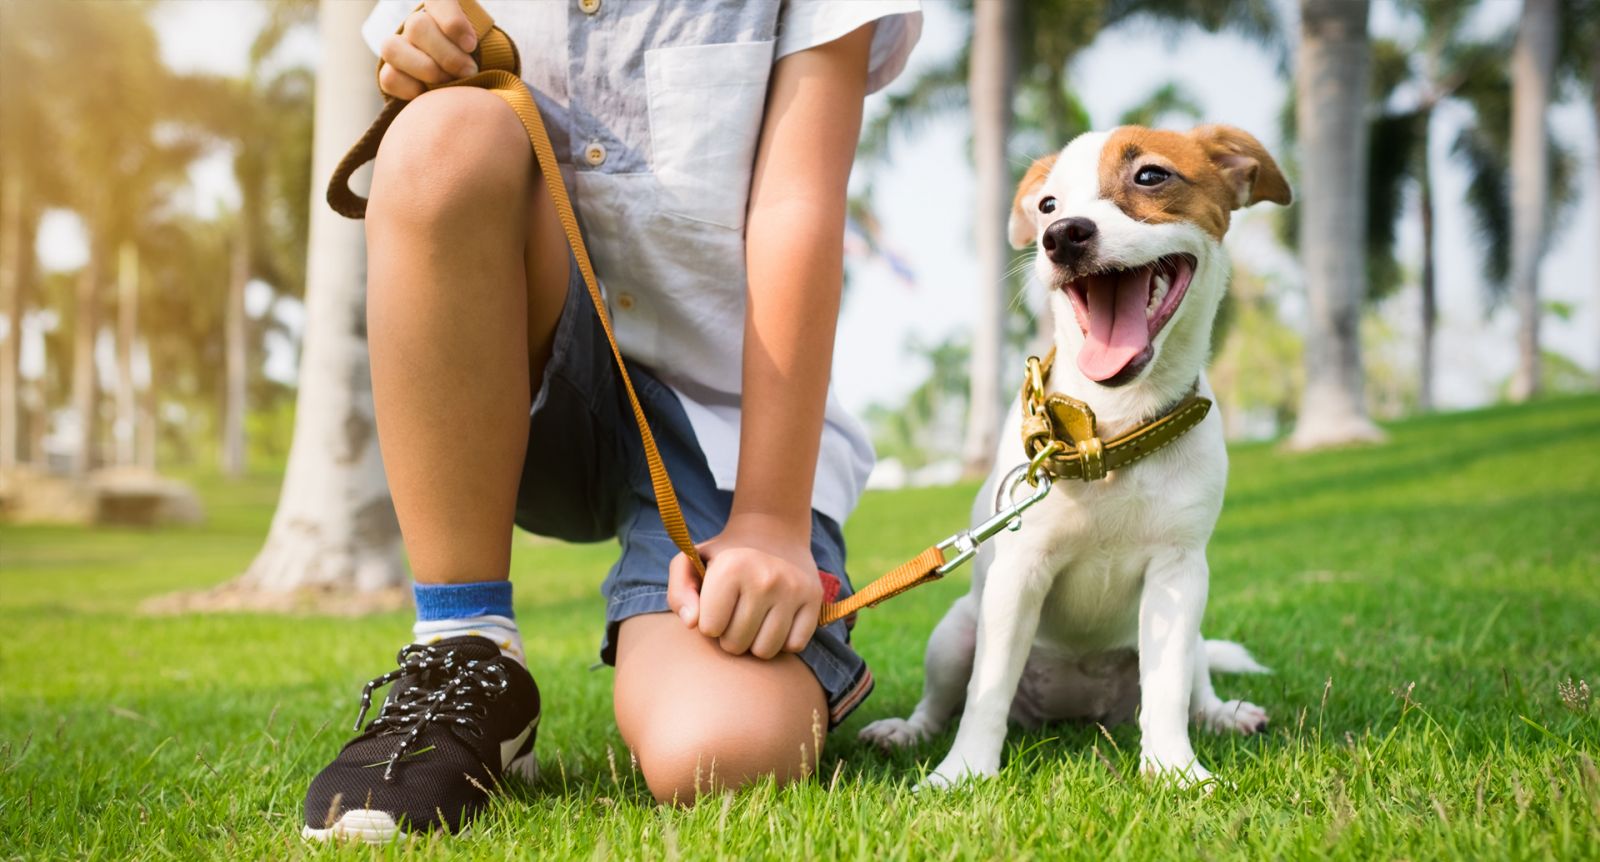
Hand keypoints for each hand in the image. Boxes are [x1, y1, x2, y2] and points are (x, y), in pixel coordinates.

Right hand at [378, 0, 480, 99]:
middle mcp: (417, 23)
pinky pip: (389, 77)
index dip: (452, 21)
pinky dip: (411, 89)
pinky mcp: (390, 73)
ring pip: (393, 47)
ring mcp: (399, 47)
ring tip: (451, 84)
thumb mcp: (492, 48)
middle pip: (417, 25)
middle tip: (470, 71)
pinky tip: (431, 95)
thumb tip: (477, 51)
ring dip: (426, 69)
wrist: (471, 88)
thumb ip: (489, 44)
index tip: (471, 45)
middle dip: (447, 54)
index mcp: (442, 8)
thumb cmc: (485, 63)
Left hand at [666, 513, 822, 658]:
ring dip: (755, 643)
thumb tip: (691, 623)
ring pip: (766, 651)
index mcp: (731, 568)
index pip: (709, 629)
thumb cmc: (725, 556)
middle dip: (730, 636)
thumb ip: (678, 592)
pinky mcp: (814, 600)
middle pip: (736, 645)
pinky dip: (783, 641)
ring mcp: (793, 590)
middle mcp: (765, 578)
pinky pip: (794, 646)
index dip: (708, 622)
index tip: (715, 606)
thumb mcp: (690, 562)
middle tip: (735, 614)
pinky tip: (776, 620)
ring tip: (753, 620)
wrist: (772, 532)